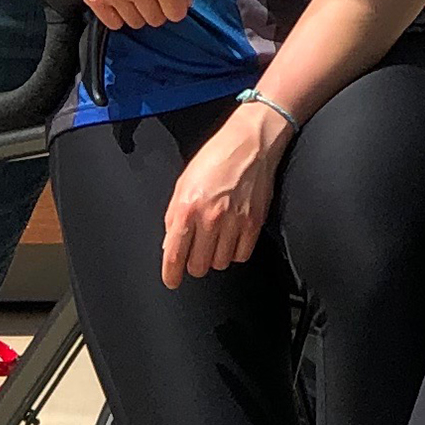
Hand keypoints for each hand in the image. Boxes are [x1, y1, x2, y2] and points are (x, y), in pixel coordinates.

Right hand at [59, 0, 193, 30]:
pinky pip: (114, 24)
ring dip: (136, 12)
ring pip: (136, 23)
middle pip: (157, 20)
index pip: (177, 12)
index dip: (175, 7)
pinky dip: (117, 16)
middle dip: (156, 9)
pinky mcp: (94, 0)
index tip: (169, 0)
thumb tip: (186, 1)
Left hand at [159, 101, 286, 287]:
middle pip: (198, 265)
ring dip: (215, 257)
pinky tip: (232, 238)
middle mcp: (210, 218)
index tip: (172, 281)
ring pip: (220, 263)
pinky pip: (241, 255)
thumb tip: (170, 244)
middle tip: (196, 253)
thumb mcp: (183, 183)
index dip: (171, 274)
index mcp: (187, 207)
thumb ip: (174, 215)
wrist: (250, 142)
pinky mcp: (254, 223)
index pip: (175, 253)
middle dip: (194, 263)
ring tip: (215, 240)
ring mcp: (234, 222)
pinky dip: (235, 251)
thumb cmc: (215, 157)